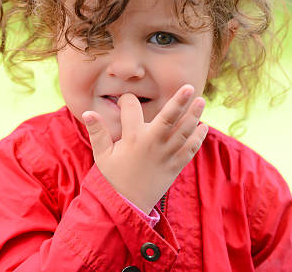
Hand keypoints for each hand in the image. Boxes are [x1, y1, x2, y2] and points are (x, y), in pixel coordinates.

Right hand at [82, 84, 207, 214]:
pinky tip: (203, 126)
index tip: (125, 100)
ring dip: (193, 115)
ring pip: (183, 131)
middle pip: (168, 118)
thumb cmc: (113, 177)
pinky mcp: (175, 165)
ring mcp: (166, 154)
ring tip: (201, 101)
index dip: (127, 101)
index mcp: (132, 138)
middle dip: (179, 101)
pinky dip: (198, 138)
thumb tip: (87, 112)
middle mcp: (152, 143)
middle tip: (189, 86)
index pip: (132, 109)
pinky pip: (190, 149)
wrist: (128, 205)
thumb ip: (97, 132)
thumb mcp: (102, 155)